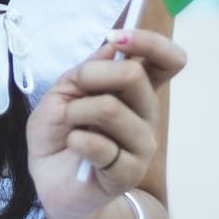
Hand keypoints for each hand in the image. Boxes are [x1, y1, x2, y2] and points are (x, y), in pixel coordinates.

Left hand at [26, 29, 186, 218]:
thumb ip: (88, 69)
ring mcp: (142, 145)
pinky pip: (101, 146)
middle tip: (74, 92)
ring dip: (76, 112)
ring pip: (111, 109)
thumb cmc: (59, 131)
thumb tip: (115, 45)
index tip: (118, 39)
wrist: (50, 179)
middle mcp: (146, 114)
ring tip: (71, 126)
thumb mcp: (63, 90)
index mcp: (135, 90)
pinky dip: (76, 140)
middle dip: (91, 75)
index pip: (168, 60)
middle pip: (135, 76)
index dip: (149, 42)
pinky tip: (74, 147)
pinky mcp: (129, 173)